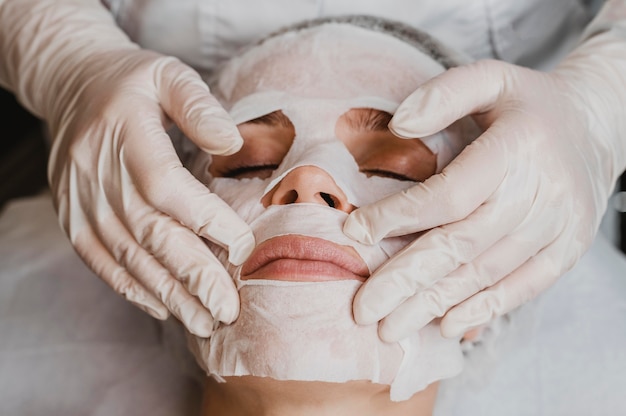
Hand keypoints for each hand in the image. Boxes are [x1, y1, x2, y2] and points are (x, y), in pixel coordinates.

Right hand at [48, 49, 254, 336]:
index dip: (205, 220)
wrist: (72, 87)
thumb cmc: (133, 83)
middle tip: (228, 308)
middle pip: (150, 232)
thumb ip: (199, 106)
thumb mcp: (168, 74)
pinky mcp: (74, 219)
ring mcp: (81, 201)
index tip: (243, 248)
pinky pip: (101, 262)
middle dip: (193, 275)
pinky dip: (132, 289)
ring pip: (129, 256)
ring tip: (204, 322)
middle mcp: (98, 173)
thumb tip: (232, 143)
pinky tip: (163, 309)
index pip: (167, 187)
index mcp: (126, 133)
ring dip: (169, 293)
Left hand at [345, 57, 624, 340]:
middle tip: (363, 310)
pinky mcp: (567, 249)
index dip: (397, 217)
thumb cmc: (530, 105)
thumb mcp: (491, 77)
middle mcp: (538, 193)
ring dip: (434, 305)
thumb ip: (444, 94)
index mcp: (515, 148)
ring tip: (391, 329)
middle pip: (460, 245)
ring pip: (484, 274)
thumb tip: (397, 126)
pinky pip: (523, 288)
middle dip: (405, 280)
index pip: (447, 194)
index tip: (354, 233)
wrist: (599, 126)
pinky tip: (446, 326)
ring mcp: (557, 227)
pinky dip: (483, 310)